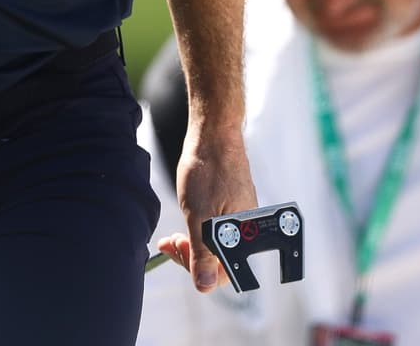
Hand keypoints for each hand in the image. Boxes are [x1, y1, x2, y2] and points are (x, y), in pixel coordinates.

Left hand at [156, 122, 256, 292]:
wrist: (215, 133)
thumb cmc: (208, 170)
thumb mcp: (199, 216)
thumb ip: (202, 253)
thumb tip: (204, 287)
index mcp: (245, 235)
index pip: (222, 273)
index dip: (196, 269)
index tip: (176, 251)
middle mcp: (249, 229)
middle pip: (219, 260)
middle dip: (191, 256)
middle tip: (170, 242)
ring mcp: (242, 215)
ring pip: (216, 243)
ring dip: (193, 242)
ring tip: (174, 234)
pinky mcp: (235, 203)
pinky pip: (218, 227)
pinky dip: (200, 227)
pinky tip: (188, 216)